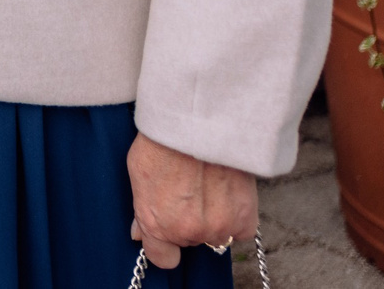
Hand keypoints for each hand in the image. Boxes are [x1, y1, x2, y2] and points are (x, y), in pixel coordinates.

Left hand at [128, 131, 258, 268]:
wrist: (199, 124)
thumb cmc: (163, 142)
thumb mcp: (138, 174)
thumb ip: (142, 210)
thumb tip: (140, 233)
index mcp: (157, 225)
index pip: (163, 258)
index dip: (164, 248)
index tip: (167, 238)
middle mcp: (188, 233)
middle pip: (190, 239)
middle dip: (189, 221)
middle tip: (190, 190)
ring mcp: (218, 228)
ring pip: (216, 233)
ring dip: (214, 218)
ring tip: (208, 186)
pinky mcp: (245, 220)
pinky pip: (241, 230)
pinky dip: (237, 216)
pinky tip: (227, 193)